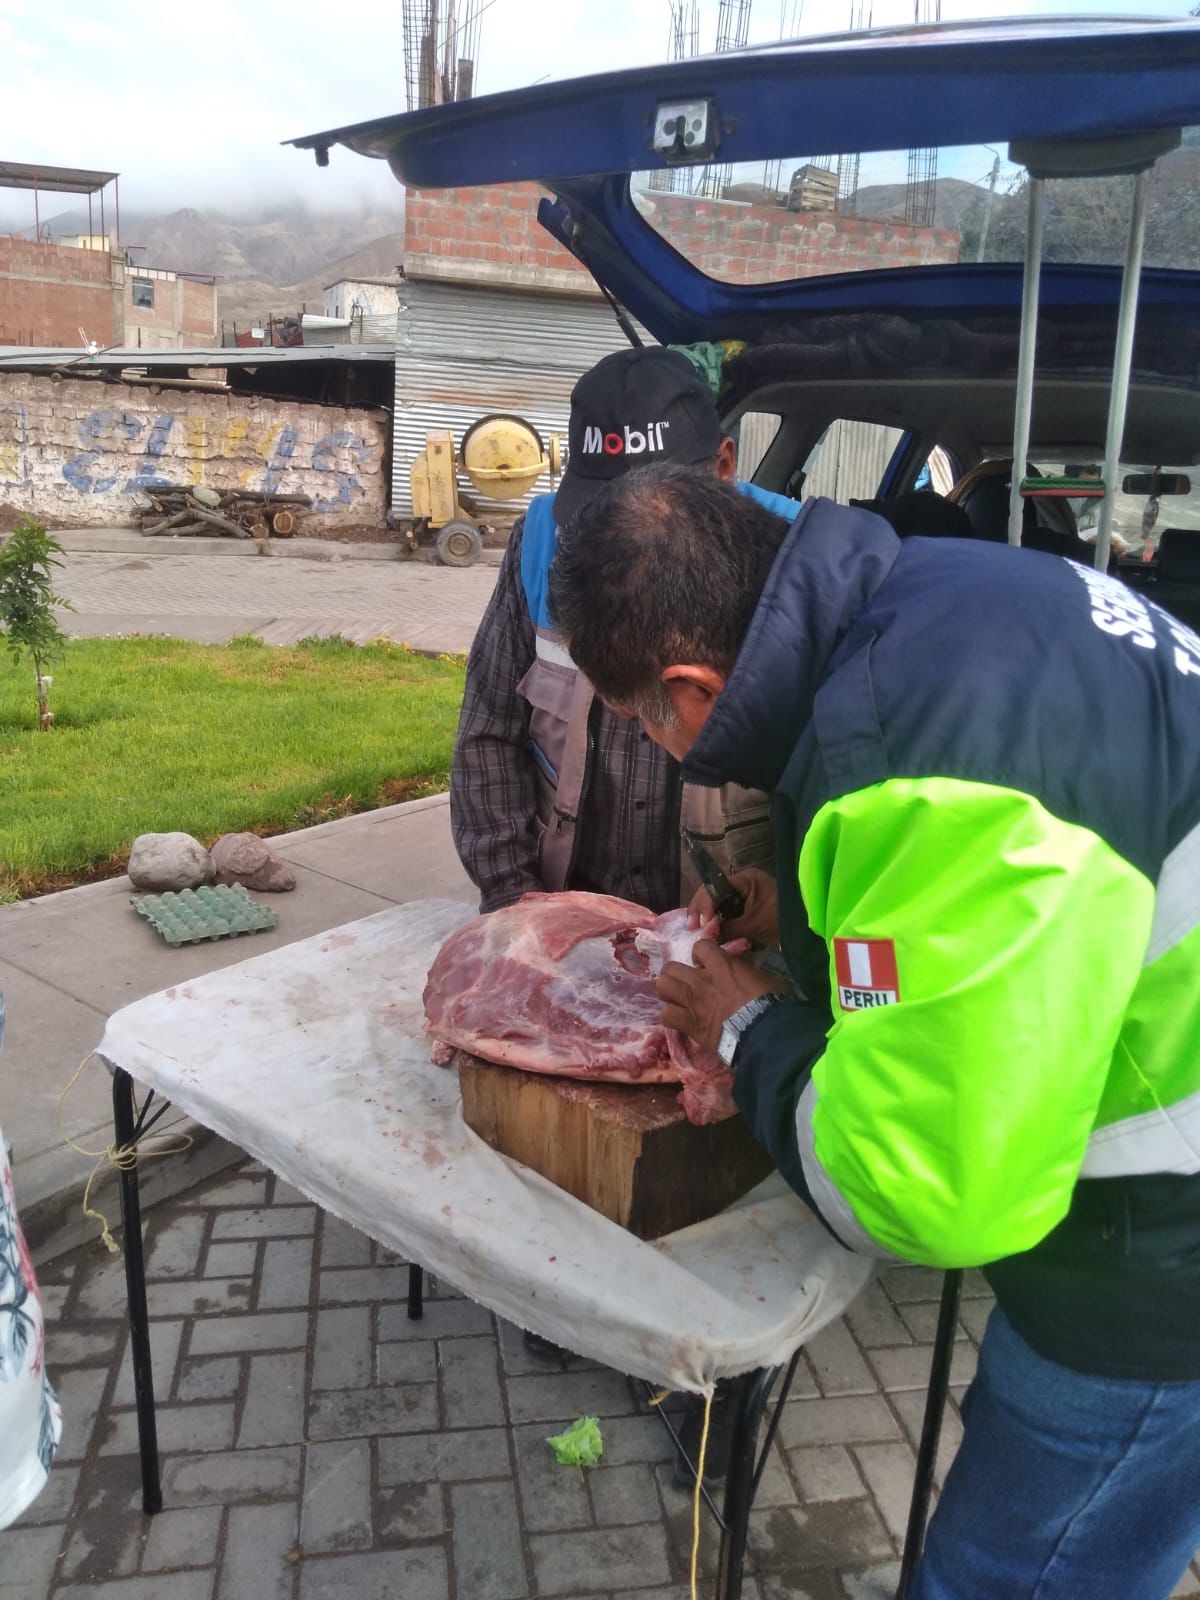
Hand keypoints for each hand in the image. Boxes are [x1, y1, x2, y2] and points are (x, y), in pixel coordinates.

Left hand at [657, 941, 787, 1054]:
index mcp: (722, 967)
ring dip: (670, 992)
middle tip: (687, 981)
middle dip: (677, 972)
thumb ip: (749, 972)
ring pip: (663, 988)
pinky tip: (680, 1018)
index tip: (706, 962)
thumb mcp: (765, 978)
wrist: (765, 1035)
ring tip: (678, 998)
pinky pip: (666, 1016)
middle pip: (671, 968)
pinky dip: (672, 1016)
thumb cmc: (771, 1004)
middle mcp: (701, 982)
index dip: (701, 953)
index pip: (700, 947)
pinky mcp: (690, 1026)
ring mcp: (693, 1004)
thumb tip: (746, 971)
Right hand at [687, 867, 778, 947]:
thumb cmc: (782, 920)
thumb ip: (728, 928)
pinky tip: (711, 930)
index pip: (716, 887)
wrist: (806, 930)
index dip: (704, 905)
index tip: (698, 924)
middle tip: (693, 927)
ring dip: (709, 916)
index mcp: (745, 879)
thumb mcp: (754, 924)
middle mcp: (743, 882)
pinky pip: (727, 910)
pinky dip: (719, 920)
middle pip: (713, 892)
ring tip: (700, 930)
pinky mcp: (748, 906)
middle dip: (702, 910)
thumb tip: (706, 936)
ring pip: (718, 902)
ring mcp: (745, 894)